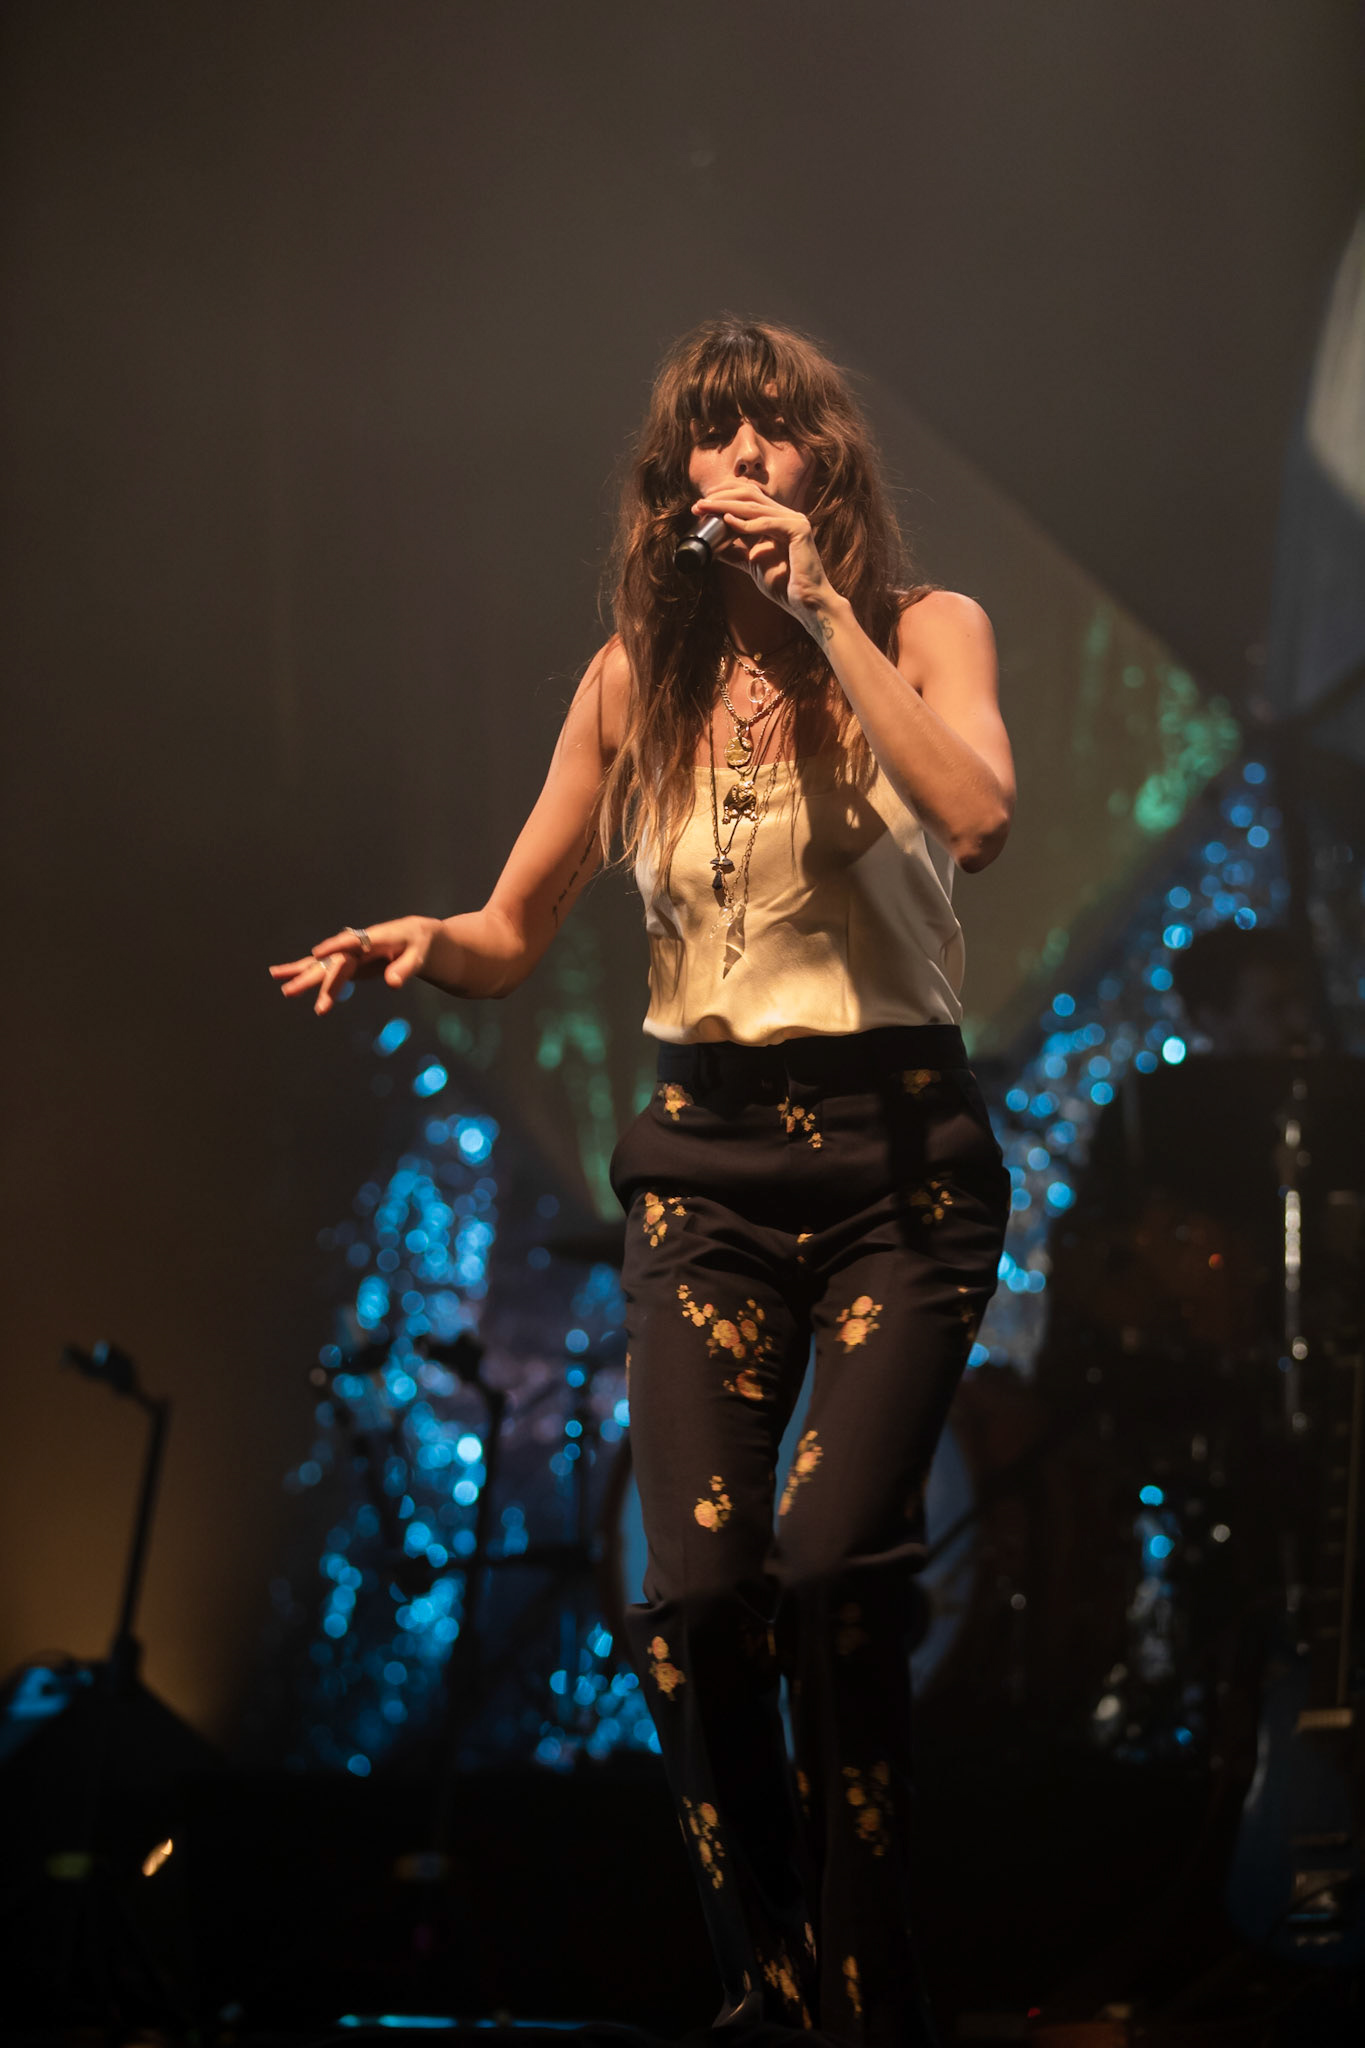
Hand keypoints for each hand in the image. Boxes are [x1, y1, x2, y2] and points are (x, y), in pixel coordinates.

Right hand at [268, 915, 444, 1014]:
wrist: (415, 937)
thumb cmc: (418, 945)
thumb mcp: (419, 956)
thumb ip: (406, 969)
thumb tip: (393, 984)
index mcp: (374, 938)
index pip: (352, 943)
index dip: (335, 947)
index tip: (317, 953)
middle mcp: (356, 946)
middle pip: (331, 961)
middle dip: (312, 977)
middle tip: (291, 991)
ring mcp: (350, 954)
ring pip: (323, 966)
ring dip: (302, 976)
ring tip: (279, 983)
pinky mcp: (348, 964)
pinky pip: (325, 971)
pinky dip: (306, 975)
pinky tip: (285, 979)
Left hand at [689, 479, 838, 634]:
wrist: (806, 603)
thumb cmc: (785, 586)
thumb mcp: (753, 564)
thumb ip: (737, 553)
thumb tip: (715, 549)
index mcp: (779, 519)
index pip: (750, 496)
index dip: (724, 496)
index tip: (701, 505)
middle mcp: (788, 515)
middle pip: (750, 495)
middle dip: (721, 497)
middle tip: (699, 505)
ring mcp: (795, 521)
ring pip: (755, 507)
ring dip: (726, 506)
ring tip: (705, 509)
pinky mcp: (799, 531)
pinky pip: (767, 523)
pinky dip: (746, 524)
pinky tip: (728, 522)